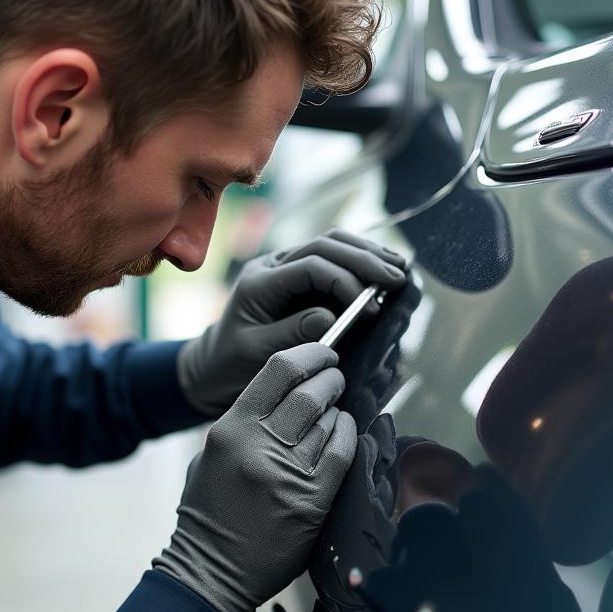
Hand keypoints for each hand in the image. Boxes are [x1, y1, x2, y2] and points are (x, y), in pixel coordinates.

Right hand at [154, 343, 356, 611]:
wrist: (210, 572)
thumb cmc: (208, 517)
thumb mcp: (209, 458)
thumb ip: (240, 426)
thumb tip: (279, 399)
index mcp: (230, 429)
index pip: (278, 371)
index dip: (309, 354)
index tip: (323, 353)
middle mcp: (258, 445)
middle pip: (310, 391)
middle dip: (330, 378)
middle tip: (336, 378)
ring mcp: (286, 472)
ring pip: (328, 419)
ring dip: (337, 409)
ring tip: (335, 409)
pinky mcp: (311, 499)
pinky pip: (340, 452)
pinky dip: (347, 434)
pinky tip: (344, 431)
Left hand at [177, 229, 406, 415]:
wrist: (213, 367)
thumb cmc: (230, 364)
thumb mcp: (255, 353)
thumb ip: (290, 333)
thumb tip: (330, 316)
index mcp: (259, 282)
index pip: (310, 265)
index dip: (344, 281)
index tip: (367, 307)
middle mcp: (273, 266)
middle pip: (325, 245)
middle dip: (365, 259)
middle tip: (397, 278)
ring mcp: (286, 268)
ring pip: (332, 244)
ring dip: (367, 253)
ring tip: (399, 268)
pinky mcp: (299, 279)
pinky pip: (333, 260)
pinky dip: (360, 263)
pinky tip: (384, 272)